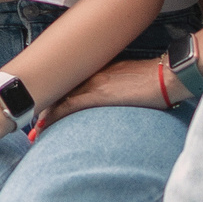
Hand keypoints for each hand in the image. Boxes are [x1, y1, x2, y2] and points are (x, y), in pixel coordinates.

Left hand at [37, 58, 169, 127]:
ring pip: (59, 99)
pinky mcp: (97, 94)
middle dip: (46, 108)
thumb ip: (118, 86)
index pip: (70, 85)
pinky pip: (67, 107)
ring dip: (46, 115)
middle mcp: (91, 75)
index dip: (56, 98)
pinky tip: (43, 126)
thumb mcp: (132, 79)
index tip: (47, 109)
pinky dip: (54, 117)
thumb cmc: (157, 80)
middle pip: (60, 91)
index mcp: (99, 71)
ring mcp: (92, 83)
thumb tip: (116, 98)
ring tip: (36, 130)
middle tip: (35, 123)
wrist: (168, 76)